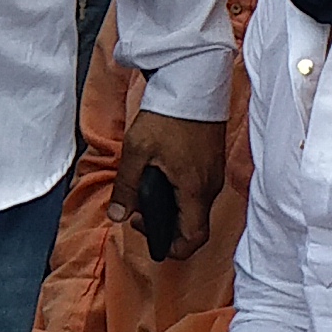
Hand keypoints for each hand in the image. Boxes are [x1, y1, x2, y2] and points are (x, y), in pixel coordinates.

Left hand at [112, 109, 221, 260]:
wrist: (192, 83)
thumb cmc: (168, 116)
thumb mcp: (137, 152)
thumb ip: (126, 187)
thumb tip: (118, 215)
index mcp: (195, 190)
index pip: (194, 239)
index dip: (172, 248)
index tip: (147, 234)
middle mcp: (211, 186)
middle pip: (192, 224)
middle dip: (163, 226)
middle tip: (135, 210)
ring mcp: (213, 173)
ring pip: (193, 206)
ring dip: (169, 208)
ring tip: (142, 191)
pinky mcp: (211, 161)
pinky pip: (197, 189)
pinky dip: (178, 192)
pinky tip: (158, 177)